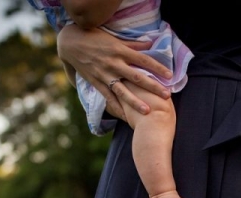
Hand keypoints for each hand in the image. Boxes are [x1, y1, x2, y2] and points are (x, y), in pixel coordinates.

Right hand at [57, 24, 171, 119]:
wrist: (71, 43)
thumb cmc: (94, 38)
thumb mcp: (115, 39)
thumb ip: (132, 45)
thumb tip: (150, 45)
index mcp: (120, 51)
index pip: (143, 60)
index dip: (157, 68)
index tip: (170, 75)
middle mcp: (114, 64)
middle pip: (137, 78)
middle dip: (152, 87)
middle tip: (166, 96)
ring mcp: (105, 75)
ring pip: (123, 91)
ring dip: (136, 102)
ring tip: (147, 111)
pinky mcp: (96, 83)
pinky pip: (108, 98)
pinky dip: (117, 108)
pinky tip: (125, 117)